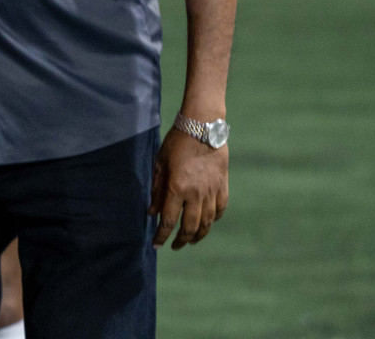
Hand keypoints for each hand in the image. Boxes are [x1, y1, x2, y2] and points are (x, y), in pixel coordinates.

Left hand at [150, 127, 227, 249]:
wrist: (203, 127)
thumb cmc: (176, 143)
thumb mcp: (160, 164)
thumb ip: (157, 190)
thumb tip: (152, 213)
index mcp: (177, 188)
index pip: (168, 221)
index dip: (161, 235)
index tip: (157, 245)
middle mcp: (195, 194)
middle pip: (189, 227)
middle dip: (181, 240)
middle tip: (175, 246)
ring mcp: (211, 191)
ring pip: (207, 223)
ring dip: (198, 235)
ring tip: (191, 240)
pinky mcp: (222, 186)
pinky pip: (220, 210)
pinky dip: (213, 219)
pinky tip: (207, 223)